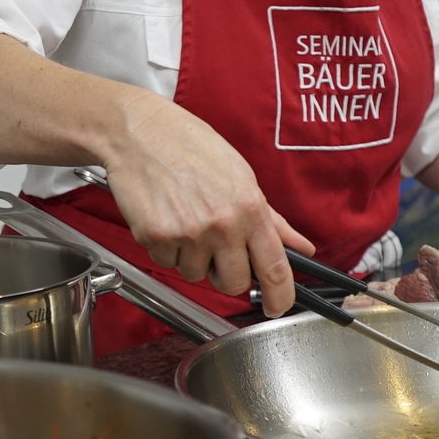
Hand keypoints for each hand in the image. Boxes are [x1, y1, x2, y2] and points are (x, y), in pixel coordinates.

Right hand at [101, 99, 313, 317]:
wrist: (138, 131)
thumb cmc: (189, 146)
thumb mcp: (240, 175)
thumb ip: (270, 218)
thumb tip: (300, 245)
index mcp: (249, 207)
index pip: (274, 268)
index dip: (281, 297)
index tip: (278, 306)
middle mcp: (221, 224)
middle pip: (233, 283)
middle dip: (226, 274)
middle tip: (215, 248)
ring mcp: (187, 233)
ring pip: (195, 275)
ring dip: (191, 257)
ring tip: (184, 220)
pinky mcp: (156, 237)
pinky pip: (166, 262)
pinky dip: (165, 247)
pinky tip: (164, 217)